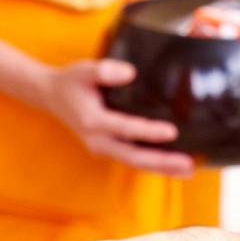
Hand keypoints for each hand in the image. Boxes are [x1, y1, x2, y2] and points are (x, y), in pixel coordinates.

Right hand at [37, 59, 195, 176]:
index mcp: (92, 121)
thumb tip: (130, 73)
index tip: (172, 131)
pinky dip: (153, 164)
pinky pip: (132, 159)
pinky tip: (173, 165)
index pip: (125, 128)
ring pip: (134, 162)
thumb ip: (105, 70)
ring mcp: (102, 147)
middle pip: (133, 156)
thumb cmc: (71, 81)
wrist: (51, 96)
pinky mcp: (108, 148)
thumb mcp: (83, 70)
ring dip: (161, 168)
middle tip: (188, 165)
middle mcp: (97, 140)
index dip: (148, 131)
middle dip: (162, 162)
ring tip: (188, 170)